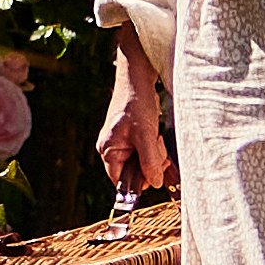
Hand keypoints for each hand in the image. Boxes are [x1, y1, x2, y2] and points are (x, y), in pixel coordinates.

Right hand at [100, 56, 170, 203]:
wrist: (138, 80)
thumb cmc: (136, 104)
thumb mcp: (146, 136)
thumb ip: (150, 162)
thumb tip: (155, 184)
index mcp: (108, 150)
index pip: (120, 181)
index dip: (139, 181)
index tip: (154, 173)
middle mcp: (113, 149)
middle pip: (135, 172)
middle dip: (151, 163)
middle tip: (157, 147)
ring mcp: (124, 144)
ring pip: (143, 162)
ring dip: (155, 154)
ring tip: (156, 137)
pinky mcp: (134, 138)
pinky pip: (147, 152)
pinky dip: (155, 147)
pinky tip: (156, 135)